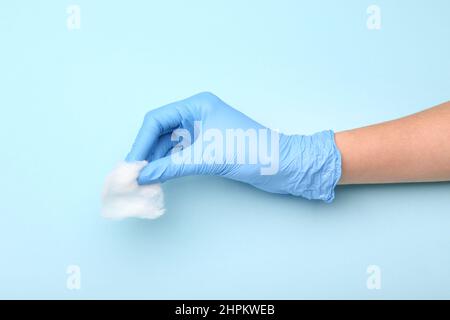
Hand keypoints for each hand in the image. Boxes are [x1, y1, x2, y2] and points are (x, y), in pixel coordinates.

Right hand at [126, 92, 340, 201]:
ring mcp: (202, 131)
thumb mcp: (207, 157)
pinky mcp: (208, 147)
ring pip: (169, 144)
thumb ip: (171, 167)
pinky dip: (169, 165)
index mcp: (197, 105)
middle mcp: (197, 114)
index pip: (157, 120)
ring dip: (156, 161)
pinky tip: (160, 177)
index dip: (140, 142)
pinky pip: (180, 154)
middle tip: (134, 174)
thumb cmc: (252, 152)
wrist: (284, 166)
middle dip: (146, 152)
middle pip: (160, 132)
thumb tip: (143, 175)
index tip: (131, 164)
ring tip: (144, 179)